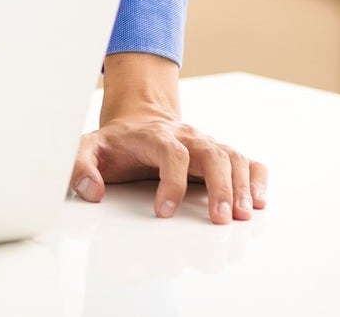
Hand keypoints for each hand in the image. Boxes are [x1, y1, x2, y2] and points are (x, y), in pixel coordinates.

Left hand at [70, 54, 266, 224]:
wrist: (136, 121)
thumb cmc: (114, 143)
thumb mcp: (87, 149)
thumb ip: (80, 168)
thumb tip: (92, 192)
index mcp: (153, 135)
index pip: (171, 153)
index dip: (171, 182)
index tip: (163, 212)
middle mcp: (184, 136)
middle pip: (211, 153)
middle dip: (220, 186)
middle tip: (221, 219)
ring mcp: (204, 144)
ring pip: (232, 156)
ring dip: (241, 185)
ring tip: (244, 215)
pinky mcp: (218, 154)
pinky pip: (246, 160)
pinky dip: (257, 178)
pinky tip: (259, 200)